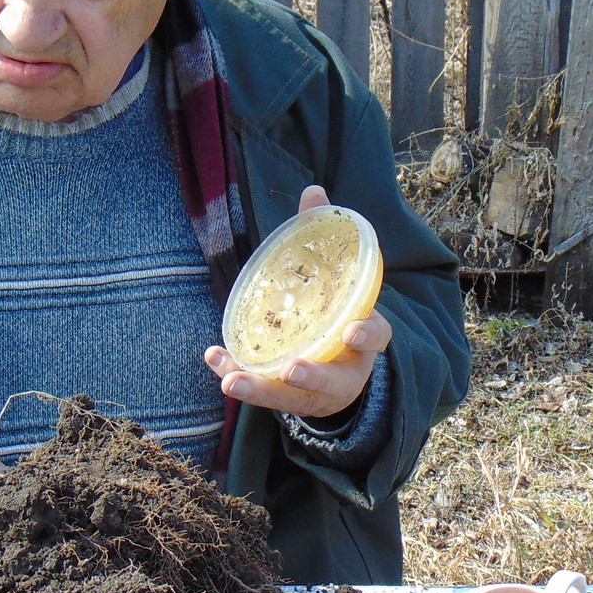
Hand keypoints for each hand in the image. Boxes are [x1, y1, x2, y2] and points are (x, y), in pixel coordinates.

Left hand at [204, 185, 392, 420]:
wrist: (341, 366)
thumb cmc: (336, 311)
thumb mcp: (335, 278)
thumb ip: (323, 237)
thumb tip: (313, 191)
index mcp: (365, 339)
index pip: (377, 338)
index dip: (367, 335)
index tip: (351, 331)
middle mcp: (346, 371)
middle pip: (333, 381)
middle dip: (312, 376)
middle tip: (290, 368)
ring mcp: (318, 393)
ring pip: (293, 399)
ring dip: (262, 390)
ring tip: (233, 380)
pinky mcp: (290, 401)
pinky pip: (264, 395)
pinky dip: (239, 378)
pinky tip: (215, 362)